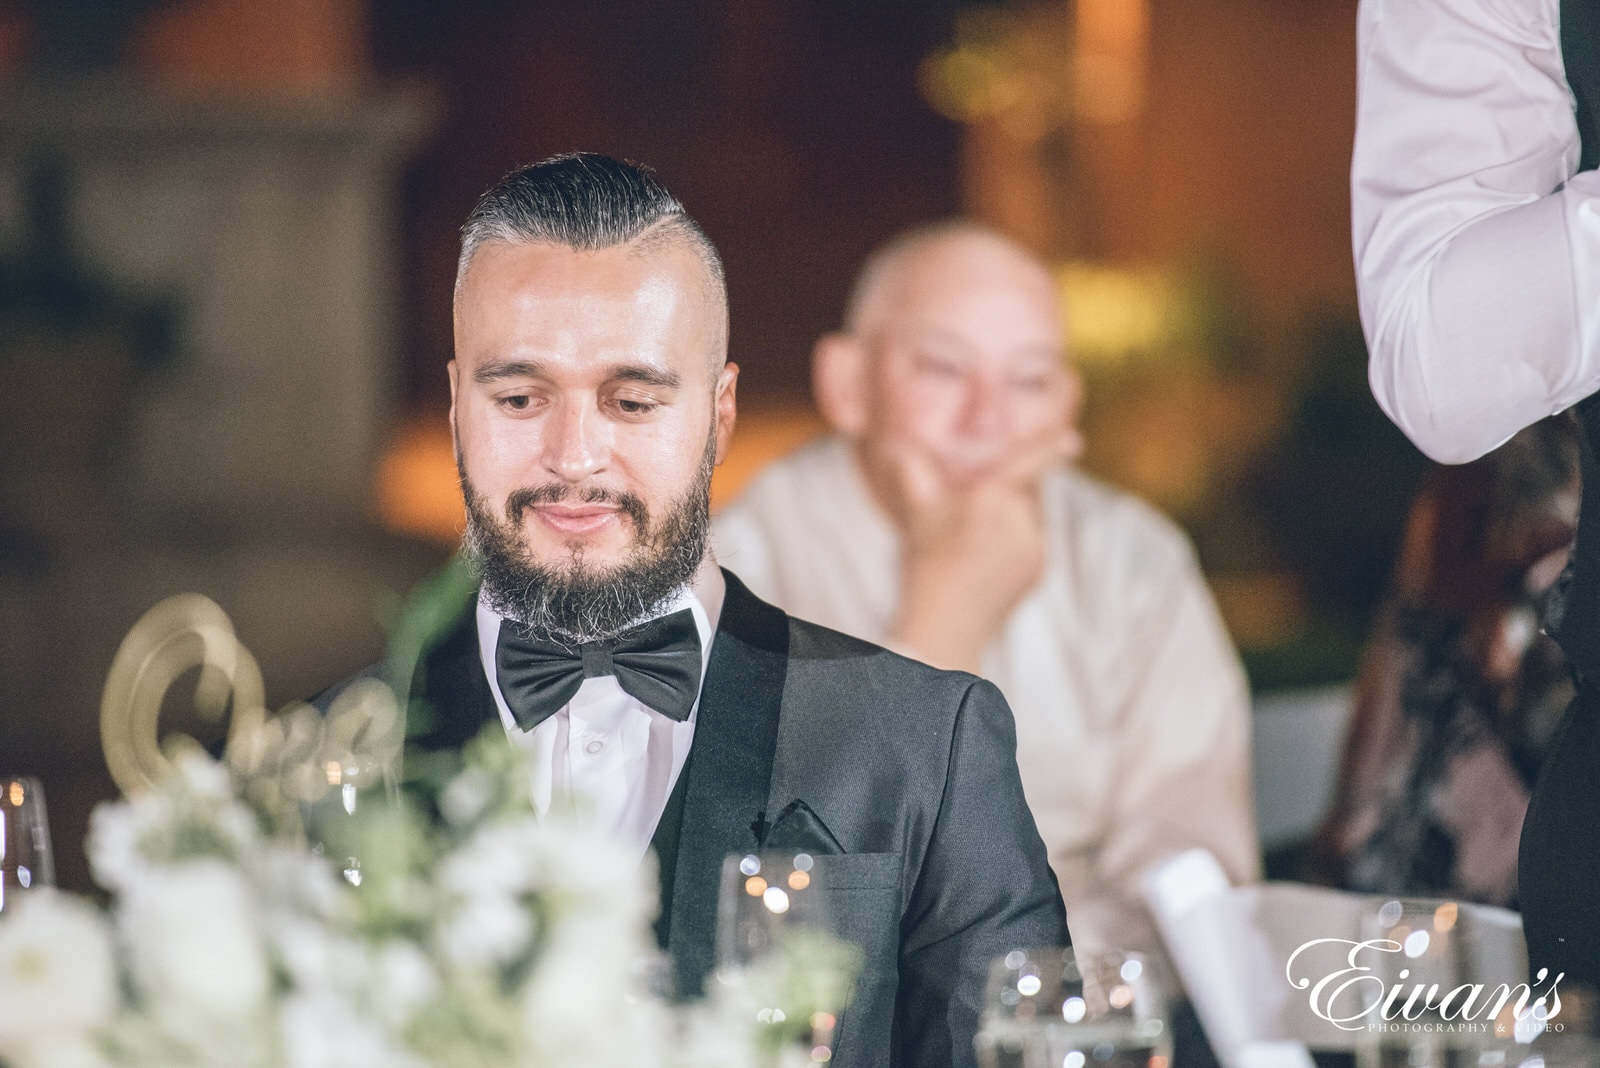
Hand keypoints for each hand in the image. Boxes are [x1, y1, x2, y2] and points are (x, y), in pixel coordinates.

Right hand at [879, 427, 1075, 672]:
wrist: (946, 625)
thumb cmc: (927, 565)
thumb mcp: (918, 514)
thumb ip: (912, 474)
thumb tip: (896, 449)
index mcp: (994, 496)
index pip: (1034, 460)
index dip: (1053, 446)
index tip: (1073, 440)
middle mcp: (1021, 518)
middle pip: (1031, 488)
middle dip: (1015, 486)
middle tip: (984, 498)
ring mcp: (1035, 546)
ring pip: (1034, 515)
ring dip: (1017, 514)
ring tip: (980, 534)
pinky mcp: (1040, 569)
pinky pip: (1035, 542)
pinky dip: (1019, 541)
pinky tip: (989, 558)